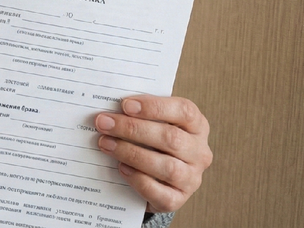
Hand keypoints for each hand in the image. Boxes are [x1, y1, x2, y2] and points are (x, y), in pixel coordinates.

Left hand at [95, 95, 212, 212]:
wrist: (156, 180)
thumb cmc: (151, 143)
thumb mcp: (151, 123)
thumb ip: (138, 114)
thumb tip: (111, 110)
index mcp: (196, 126)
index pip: (184, 111)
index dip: (154, 107)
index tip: (125, 105)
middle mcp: (199, 153)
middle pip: (171, 138)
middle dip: (133, 129)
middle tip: (104, 123)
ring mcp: (191, 178)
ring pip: (167, 166)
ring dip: (131, 153)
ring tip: (106, 144)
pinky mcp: (177, 199)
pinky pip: (159, 192)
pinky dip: (137, 179)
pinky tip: (121, 168)